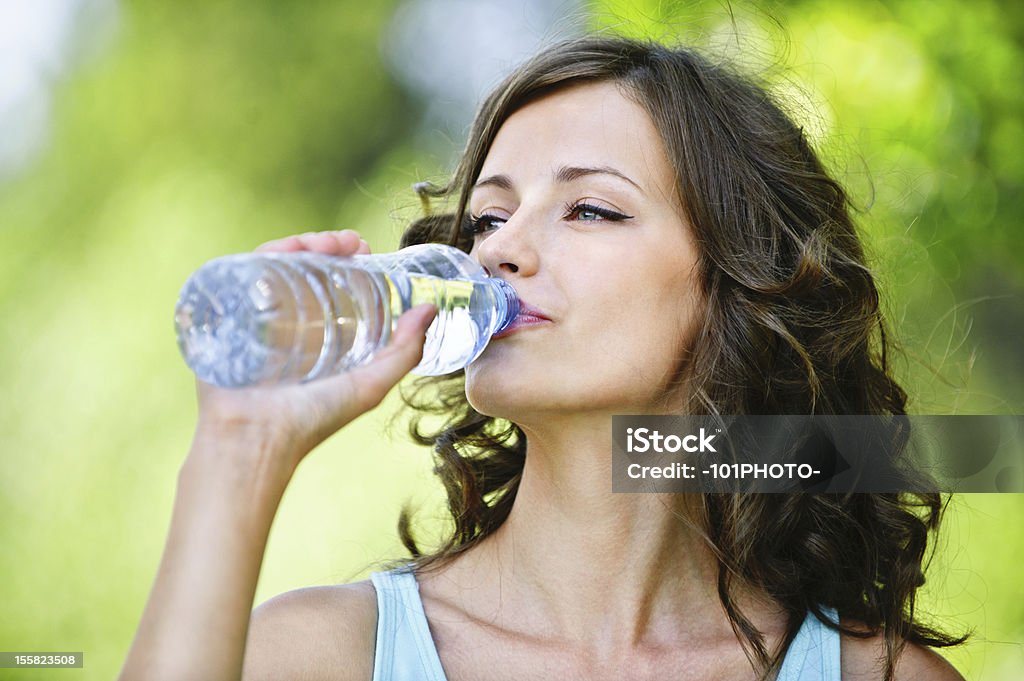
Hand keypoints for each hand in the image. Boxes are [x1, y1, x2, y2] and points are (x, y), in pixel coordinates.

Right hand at [191, 230, 435, 477]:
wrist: (255, 438)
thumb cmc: (312, 420)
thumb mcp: (370, 384)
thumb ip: (404, 352)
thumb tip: (430, 309)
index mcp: (314, 334)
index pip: (328, 283)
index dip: (346, 260)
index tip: (364, 248)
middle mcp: (283, 321)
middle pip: (302, 268)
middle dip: (327, 245)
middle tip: (350, 242)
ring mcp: (254, 316)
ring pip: (276, 264)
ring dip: (302, 244)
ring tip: (327, 242)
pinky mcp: (226, 315)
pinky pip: (243, 274)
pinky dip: (266, 254)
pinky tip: (289, 248)